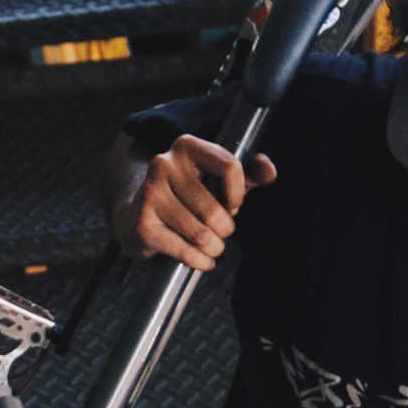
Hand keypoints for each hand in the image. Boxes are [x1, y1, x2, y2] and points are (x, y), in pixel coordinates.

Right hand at [116, 134, 276, 272]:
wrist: (137, 214)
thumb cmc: (188, 195)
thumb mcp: (220, 178)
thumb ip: (250, 173)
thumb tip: (270, 172)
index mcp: (187, 146)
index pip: (229, 167)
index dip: (237, 195)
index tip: (232, 206)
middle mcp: (164, 164)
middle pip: (216, 210)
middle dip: (225, 229)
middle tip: (219, 230)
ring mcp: (150, 194)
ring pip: (201, 234)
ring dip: (214, 248)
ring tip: (211, 246)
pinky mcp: (142, 223)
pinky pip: (184, 251)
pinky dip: (199, 261)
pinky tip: (201, 259)